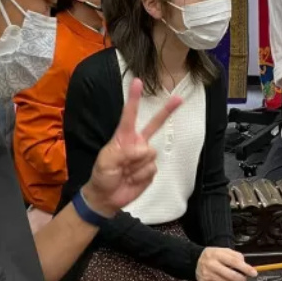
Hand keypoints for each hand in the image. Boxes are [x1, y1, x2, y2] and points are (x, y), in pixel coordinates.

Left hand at [84, 78, 181, 215]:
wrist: (107, 198)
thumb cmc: (102, 176)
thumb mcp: (105, 162)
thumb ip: (122, 152)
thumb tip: (142, 149)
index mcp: (124, 137)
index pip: (130, 115)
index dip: (134, 99)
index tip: (138, 82)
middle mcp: (137, 143)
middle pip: (155, 124)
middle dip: (167, 111)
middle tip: (179, 98)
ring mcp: (145, 156)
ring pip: (150, 154)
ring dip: (136, 166)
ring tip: (124, 172)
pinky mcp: (151, 170)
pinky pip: (152, 169)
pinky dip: (141, 176)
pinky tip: (132, 179)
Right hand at [196, 248, 257, 280]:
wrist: (194, 261)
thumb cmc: (213, 256)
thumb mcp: (223, 251)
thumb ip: (235, 256)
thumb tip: (246, 266)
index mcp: (217, 254)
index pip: (234, 262)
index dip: (245, 268)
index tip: (254, 273)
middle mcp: (211, 264)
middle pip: (231, 275)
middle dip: (241, 278)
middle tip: (244, 279)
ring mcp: (207, 274)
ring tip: (231, 278)